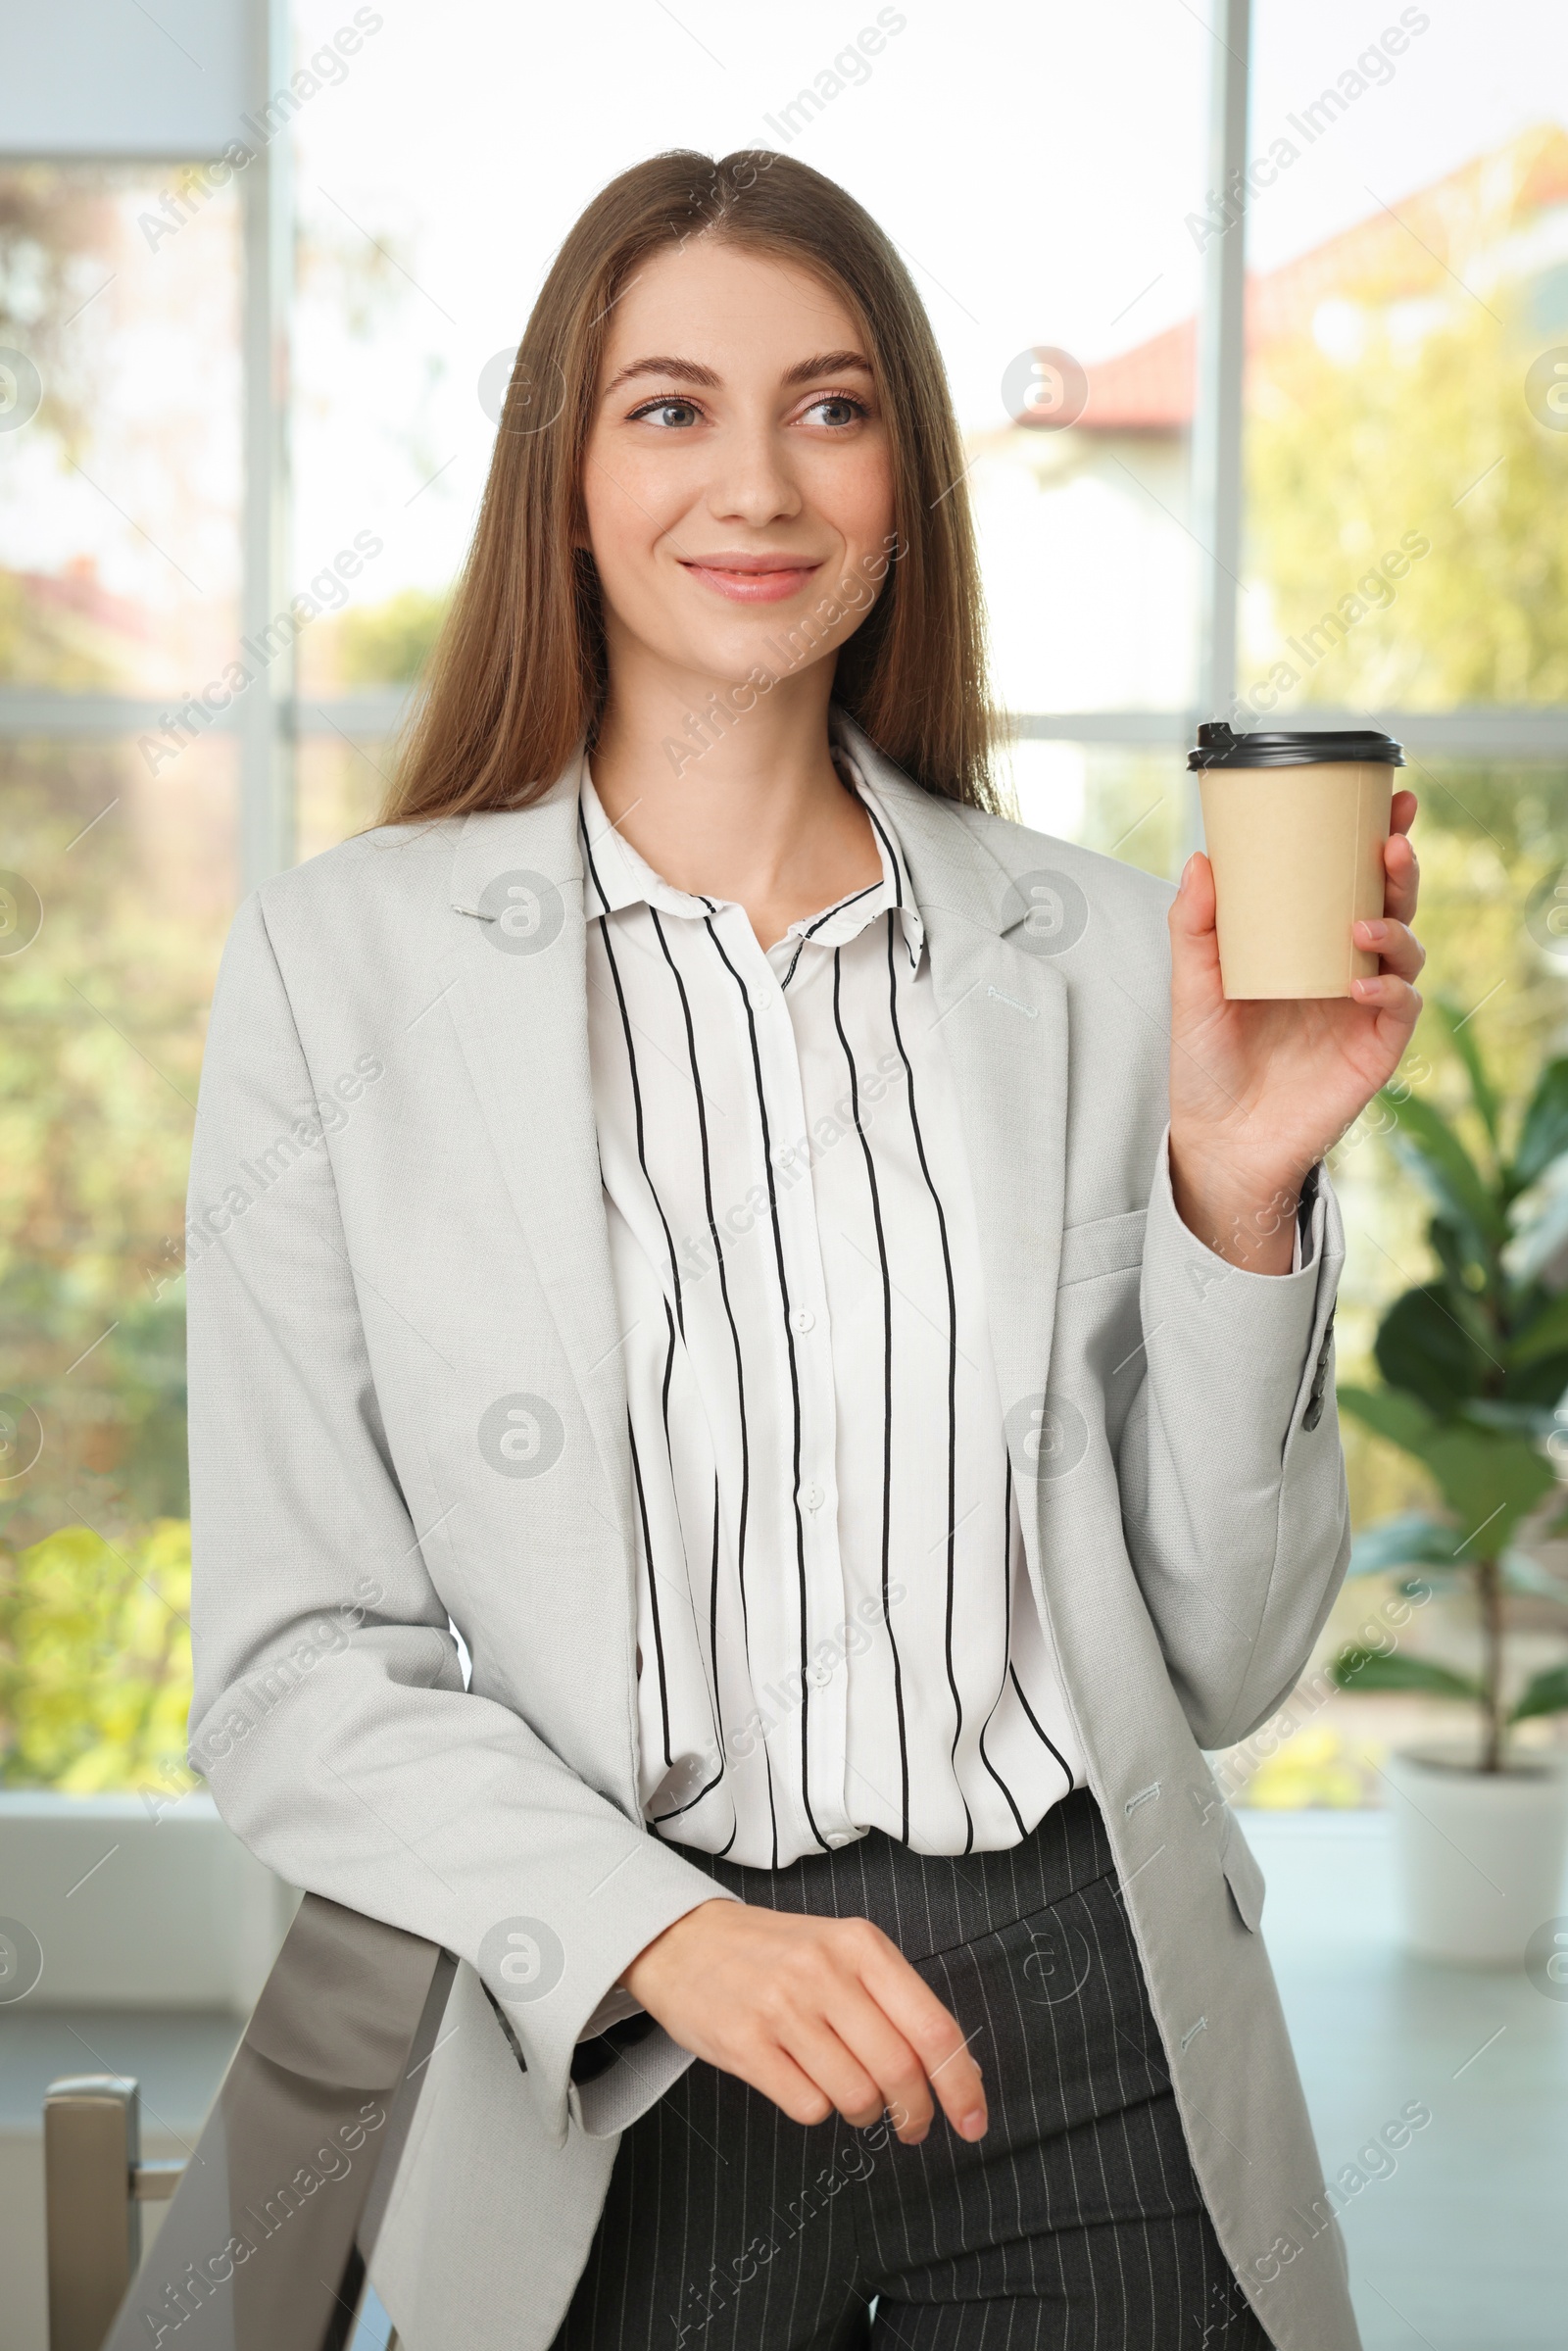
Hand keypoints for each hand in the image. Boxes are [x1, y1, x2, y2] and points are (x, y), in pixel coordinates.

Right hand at [619, 1897, 986, 2146]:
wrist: (683, 1939)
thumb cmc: (774, 1953)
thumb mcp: (841, 1951)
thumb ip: (896, 2001)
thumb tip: (959, 2071)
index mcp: (860, 1944)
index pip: (933, 2026)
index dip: (962, 2083)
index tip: (973, 2121)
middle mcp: (824, 1971)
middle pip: (900, 2070)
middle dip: (915, 2113)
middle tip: (912, 2126)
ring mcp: (782, 2007)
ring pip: (856, 2096)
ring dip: (863, 2111)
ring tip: (848, 2091)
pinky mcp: (745, 2044)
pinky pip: (809, 2107)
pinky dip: (816, 2108)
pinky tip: (802, 2081)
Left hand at [1167, 790, 1422, 1271]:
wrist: (1219, 1139)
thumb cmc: (1208, 1063)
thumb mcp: (1190, 987)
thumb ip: (1194, 926)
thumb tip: (1202, 859)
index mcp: (1305, 942)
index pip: (1349, 879)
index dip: (1375, 839)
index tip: (1388, 800)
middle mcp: (1342, 966)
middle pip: (1390, 902)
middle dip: (1399, 867)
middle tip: (1391, 842)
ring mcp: (1364, 1005)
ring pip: (1406, 947)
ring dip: (1393, 925)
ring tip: (1362, 923)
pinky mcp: (1376, 1046)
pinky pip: (1402, 1004)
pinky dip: (1389, 986)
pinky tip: (1361, 982)